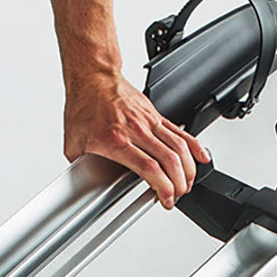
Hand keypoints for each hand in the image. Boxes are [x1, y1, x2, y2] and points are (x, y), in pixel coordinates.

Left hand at [64, 71, 209, 207]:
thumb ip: (82, 168)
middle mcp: (137, 130)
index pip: (150, 168)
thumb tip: (84, 185)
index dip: (163, 188)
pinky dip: (196, 146)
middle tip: (177, 196)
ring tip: (187, 184)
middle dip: (179, 185)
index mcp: (117, 140)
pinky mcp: (157, 115)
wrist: (93, 77)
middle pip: (170, 161)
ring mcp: (150, 122)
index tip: (165, 200)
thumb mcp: (73, 144)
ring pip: (180, 148)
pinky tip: (203, 158)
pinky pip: (181, 132)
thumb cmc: (84, 106)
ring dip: (189, 170)